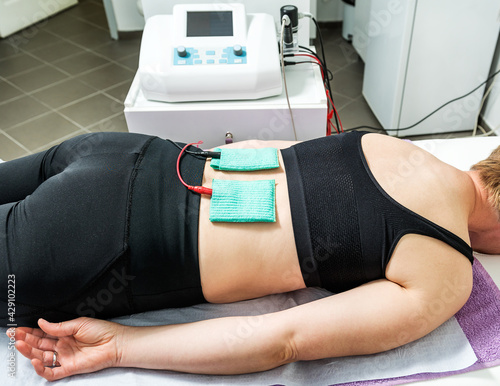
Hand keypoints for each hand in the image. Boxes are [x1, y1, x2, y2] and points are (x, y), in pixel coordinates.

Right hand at [8, 317, 125, 380]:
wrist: (116, 343)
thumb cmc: (102, 331)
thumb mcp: (78, 323)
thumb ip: (58, 326)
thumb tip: (41, 322)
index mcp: (65, 334)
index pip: (43, 333)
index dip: (30, 331)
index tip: (19, 328)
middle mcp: (63, 346)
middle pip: (39, 345)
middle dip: (26, 340)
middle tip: (14, 335)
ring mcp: (65, 358)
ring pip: (41, 358)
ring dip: (29, 352)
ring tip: (20, 345)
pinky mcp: (69, 368)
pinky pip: (51, 372)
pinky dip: (41, 368)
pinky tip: (34, 360)